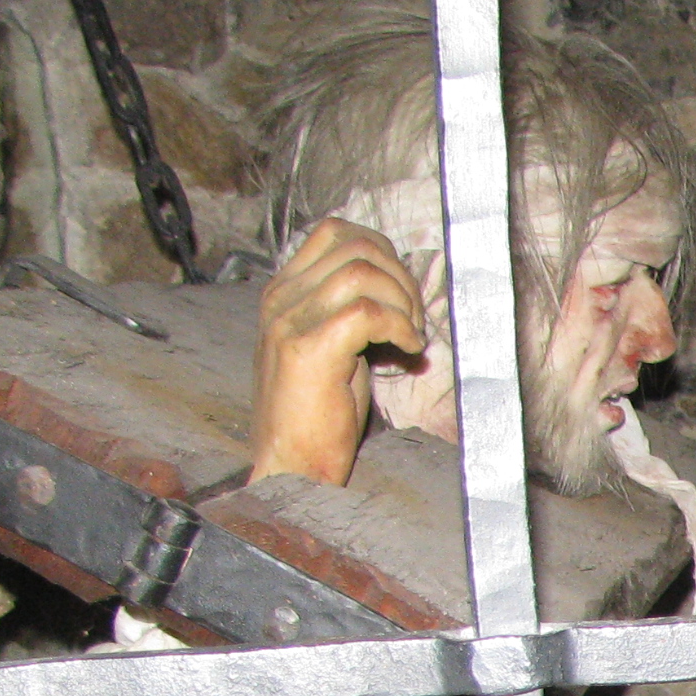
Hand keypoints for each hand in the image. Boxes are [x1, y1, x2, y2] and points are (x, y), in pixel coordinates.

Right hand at [249, 218, 427, 486]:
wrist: (288, 464)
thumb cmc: (316, 416)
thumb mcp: (332, 349)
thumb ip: (350, 314)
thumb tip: (399, 293)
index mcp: (285, 292)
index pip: (335, 232)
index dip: (382, 252)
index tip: (403, 293)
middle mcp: (282, 298)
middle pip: (355, 246)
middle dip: (400, 276)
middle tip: (413, 318)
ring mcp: (291, 321)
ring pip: (362, 273)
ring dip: (402, 301)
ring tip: (410, 337)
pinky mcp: (309, 349)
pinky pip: (367, 312)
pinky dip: (399, 326)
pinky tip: (406, 352)